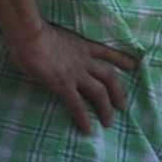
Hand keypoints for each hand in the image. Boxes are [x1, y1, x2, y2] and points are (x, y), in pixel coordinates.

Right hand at [11, 19, 137, 130]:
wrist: (28, 34)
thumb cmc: (32, 30)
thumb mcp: (52, 33)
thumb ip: (57, 43)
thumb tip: (49, 49)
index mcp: (81, 45)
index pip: (106, 52)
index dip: (121, 59)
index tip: (133, 66)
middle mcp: (83, 59)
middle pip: (109, 76)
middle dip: (118, 91)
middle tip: (123, 106)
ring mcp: (76, 73)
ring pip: (99, 92)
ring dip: (106, 109)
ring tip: (109, 122)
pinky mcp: (64, 84)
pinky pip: (78, 105)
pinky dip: (84, 119)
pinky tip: (87, 130)